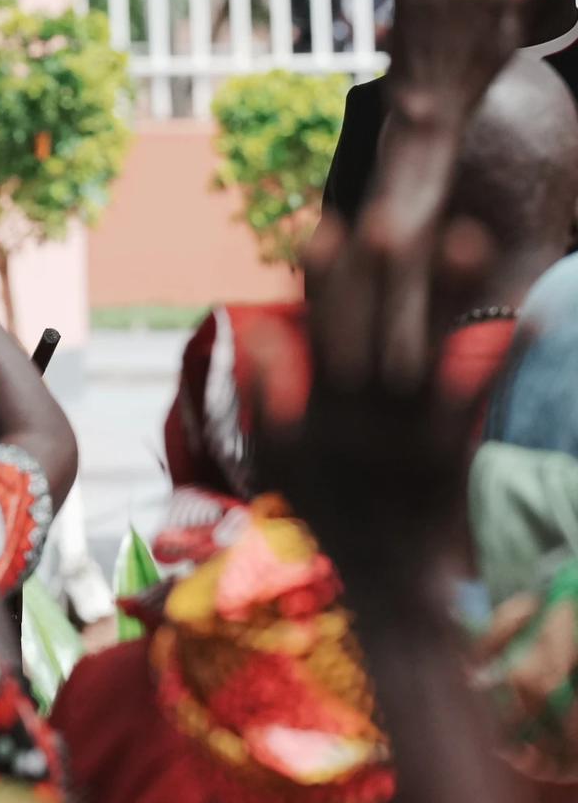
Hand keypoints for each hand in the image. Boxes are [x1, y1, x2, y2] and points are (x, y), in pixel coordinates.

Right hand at [254, 210, 493, 562]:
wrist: (381, 586)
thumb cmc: (327, 521)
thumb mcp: (279, 466)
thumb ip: (268, 401)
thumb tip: (265, 335)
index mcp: (320, 407)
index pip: (317, 329)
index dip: (322, 279)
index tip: (325, 227)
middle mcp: (362, 411)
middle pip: (372, 327)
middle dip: (380, 273)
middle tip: (390, 216)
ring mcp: (407, 429)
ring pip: (426, 348)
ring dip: (447, 295)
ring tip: (468, 236)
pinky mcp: (451, 449)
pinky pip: (480, 394)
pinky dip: (506, 355)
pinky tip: (537, 315)